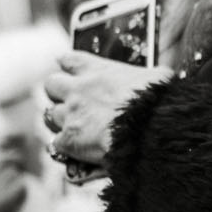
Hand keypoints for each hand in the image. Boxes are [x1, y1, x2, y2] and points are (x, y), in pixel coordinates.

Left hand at [42, 54, 168, 167]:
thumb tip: (162, 76)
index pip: (69, 60)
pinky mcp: (69, 140)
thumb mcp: (159, 78)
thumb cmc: (159, 102)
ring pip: (49, 114)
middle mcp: (78, 89)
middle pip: (51, 84)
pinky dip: (64, 148)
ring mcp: (70, 114)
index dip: (67, 65)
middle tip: (69, 101)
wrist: (152, 130)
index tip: (67, 67)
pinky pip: (56, 144)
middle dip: (57, 93)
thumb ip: (151, 75)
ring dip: (60, 121)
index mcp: (98, 70)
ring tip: (72, 128)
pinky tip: (75, 151)